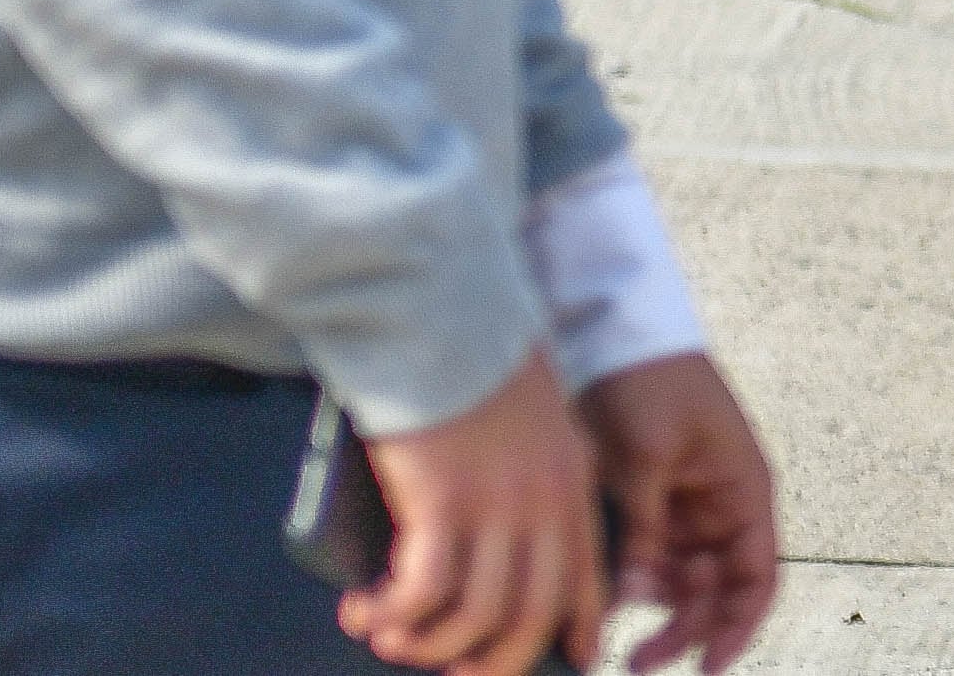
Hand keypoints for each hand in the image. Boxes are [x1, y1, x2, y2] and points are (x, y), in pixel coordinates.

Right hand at [342, 347, 602, 675]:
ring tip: (388, 638)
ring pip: (474, 620)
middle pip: (530, 619)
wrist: (445, 313)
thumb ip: (526, 471)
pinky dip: (391, 615)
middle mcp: (545, 502)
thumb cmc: (475, 357)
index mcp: (572, 480)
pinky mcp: (443, 506)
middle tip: (448, 670)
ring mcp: (497, 507)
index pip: (589, 576)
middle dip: (489, 663)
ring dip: (426, 645)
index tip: (573, 658)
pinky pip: (423, 595)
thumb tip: (493, 530)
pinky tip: (364, 610)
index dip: (577, 627)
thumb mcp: (530, 420)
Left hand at [578, 352, 780, 672]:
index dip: (738, 626)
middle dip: (684, 631)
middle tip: (636, 663)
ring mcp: (683, 509)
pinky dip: (626, 584)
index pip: (756, 576)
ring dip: (653, 612)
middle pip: (715, 592)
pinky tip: (601, 599)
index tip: (707, 667)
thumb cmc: (652, 381)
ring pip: (678, 584)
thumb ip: (642, 528)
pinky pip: (644, 562)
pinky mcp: (647, 506)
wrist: (617, 333)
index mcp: (743, 490)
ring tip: (612, 635)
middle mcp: (720, 507)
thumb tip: (631, 596)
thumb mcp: (647, 454)